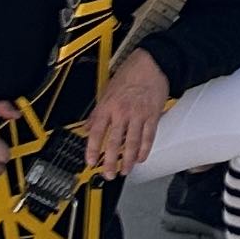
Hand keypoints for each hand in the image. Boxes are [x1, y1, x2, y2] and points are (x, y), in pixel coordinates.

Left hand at [84, 48, 169, 177]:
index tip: (90, 162)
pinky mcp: (152, 116)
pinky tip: (141, 158)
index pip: (96, 133)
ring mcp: (138, 115)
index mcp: (107, 107)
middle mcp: (122, 113)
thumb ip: (97, 112)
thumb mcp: (106, 91)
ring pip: (132, 143)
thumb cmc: (130, 74)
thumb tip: (87, 126)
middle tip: (108, 174)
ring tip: (125, 170)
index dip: (92, 150)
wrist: (151, 64)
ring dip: (128, 160)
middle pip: (114, 142)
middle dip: (110, 161)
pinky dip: (145, 149)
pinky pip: (148, 137)